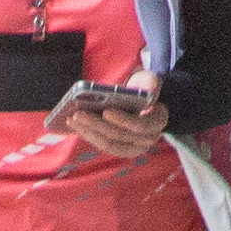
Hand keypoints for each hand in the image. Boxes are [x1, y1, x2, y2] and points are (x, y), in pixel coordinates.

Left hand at [52, 88, 172, 158]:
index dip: (122, 120)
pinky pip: (103, 145)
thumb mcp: (148, 80)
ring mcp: (134, 148)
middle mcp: (148, 140)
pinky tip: (76, 125)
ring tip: (72, 119)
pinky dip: (89, 135)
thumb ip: (150, 81)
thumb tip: (150, 88)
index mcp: (158, 121)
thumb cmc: (144, 90)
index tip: (105, 111)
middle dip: (97, 125)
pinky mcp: (120, 149)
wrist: (144, 104)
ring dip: (89, 132)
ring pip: (109, 144)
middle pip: (119, 136)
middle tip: (77, 114)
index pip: (140, 126)